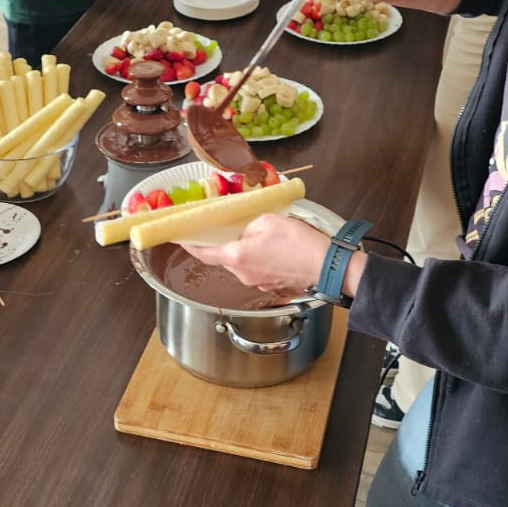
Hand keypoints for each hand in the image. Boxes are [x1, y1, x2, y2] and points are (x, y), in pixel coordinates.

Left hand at [180, 213, 330, 298]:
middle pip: (225, 258)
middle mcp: (244, 274)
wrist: (325, 266)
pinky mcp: (270, 286)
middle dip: (227, 245)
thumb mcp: (268, 221)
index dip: (191, 247)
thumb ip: (248, 226)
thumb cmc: (300, 244)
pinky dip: (259, 260)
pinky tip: (273, 251)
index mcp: (238, 256)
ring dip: (246, 252)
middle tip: (232, 231)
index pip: (205, 254)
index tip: (182, 240)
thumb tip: (243, 233)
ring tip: (262, 239)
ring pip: (242, 265)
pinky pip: (257, 270)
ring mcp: (257, 282)